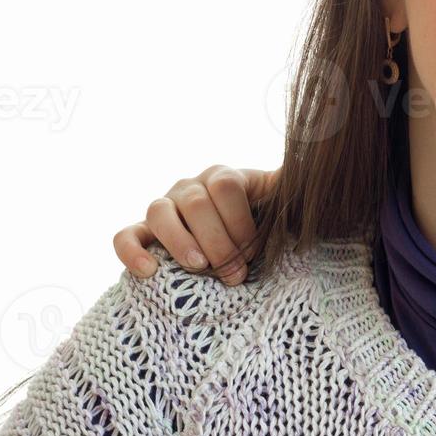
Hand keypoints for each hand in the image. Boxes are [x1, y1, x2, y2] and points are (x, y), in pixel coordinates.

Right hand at [112, 165, 280, 285]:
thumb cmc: (260, 223)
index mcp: (223, 177)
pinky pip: (125, 236)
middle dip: (219, 241)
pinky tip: (149, 272)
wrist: (235, 243)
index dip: (241, 220)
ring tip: (200, 267)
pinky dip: (131, 253)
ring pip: (158, 213)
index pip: (227, 187)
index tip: (255, 251)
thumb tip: (310, 162)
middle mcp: (190, 187)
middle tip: (235, 273)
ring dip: (179, 241)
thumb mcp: (278, 203)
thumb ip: (290, 186)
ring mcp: (163, 208)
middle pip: (196, 203)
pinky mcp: (143, 233)